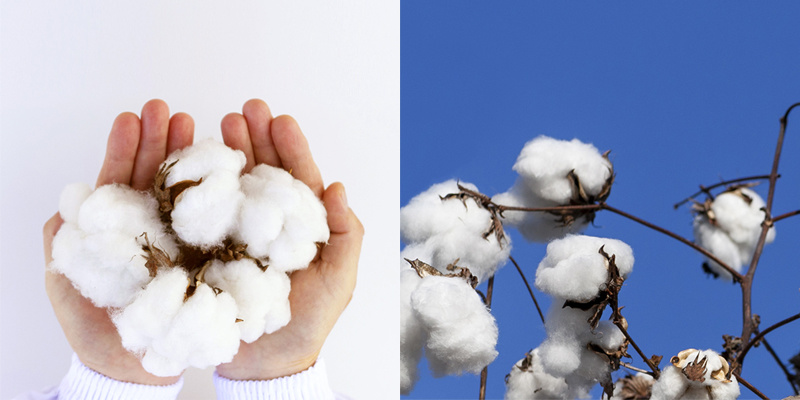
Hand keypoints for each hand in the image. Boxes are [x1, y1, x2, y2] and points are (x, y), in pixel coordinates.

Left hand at [43, 100, 192, 384]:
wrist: (134, 373)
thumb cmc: (97, 334)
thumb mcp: (69, 286)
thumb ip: (66, 245)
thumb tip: (67, 205)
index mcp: (118, 232)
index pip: (120, 183)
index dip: (124, 150)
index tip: (130, 119)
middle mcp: (151, 232)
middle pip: (154, 179)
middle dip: (158, 141)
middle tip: (165, 110)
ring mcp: (180, 244)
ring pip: (183, 193)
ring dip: (185, 156)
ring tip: (191, 123)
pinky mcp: (207, 261)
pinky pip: (213, 223)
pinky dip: (217, 193)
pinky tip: (223, 165)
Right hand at [215, 99, 363, 379]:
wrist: (265, 365)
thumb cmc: (308, 323)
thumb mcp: (339, 281)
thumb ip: (344, 235)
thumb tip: (338, 186)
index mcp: (304, 227)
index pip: (298, 179)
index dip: (291, 148)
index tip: (280, 119)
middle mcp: (271, 224)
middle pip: (264, 173)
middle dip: (256, 139)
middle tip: (245, 109)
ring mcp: (240, 235)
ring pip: (236, 186)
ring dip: (230, 153)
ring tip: (220, 124)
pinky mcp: (212, 250)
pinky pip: (207, 214)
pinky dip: (201, 187)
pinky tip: (193, 163)